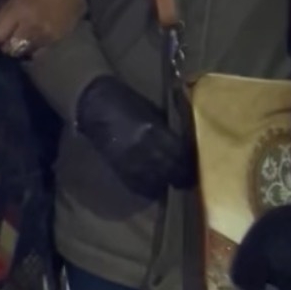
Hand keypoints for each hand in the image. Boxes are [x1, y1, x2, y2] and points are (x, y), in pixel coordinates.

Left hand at [0, 0, 87, 58]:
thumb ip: (3, 13)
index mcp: (19, 9)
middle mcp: (30, 25)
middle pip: (8, 48)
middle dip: (4, 45)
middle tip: (5, 40)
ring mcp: (44, 35)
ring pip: (22, 52)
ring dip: (18, 47)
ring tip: (19, 40)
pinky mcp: (55, 41)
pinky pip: (37, 51)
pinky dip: (32, 47)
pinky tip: (33, 39)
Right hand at [75, 75, 196, 200]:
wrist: (94, 106)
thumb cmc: (126, 103)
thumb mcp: (151, 112)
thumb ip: (167, 129)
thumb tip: (184, 144)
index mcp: (153, 130)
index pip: (179, 153)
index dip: (189, 162)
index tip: (196, 164)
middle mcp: (143, 150)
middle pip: (170, 170)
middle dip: (182, 176)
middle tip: (190, 178)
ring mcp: (130, 162)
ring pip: (155, 181)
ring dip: (166, 182)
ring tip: (173, 182)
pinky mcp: (119, 169)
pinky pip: (139, 185)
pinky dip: (149, 186)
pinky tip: (155, 184)